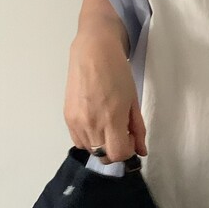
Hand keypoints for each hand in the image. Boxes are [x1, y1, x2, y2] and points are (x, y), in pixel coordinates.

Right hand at [65, 34, 147, 163]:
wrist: (93, 51)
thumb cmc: (118, 72)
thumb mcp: (133, 101)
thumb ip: (138, 129)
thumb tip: (141, 151)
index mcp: (110, 119)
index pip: (118, 154)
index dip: (128, 151)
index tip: (131, 138)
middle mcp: (90, 124)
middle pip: (103, 156)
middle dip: (116, 149)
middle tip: (122, 133)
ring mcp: (76, 121)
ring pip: (90, 150)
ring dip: (101, 145)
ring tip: (109, 126)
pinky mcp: (67, 116)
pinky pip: (78, 140)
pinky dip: (89, 139)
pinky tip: (96, 123)